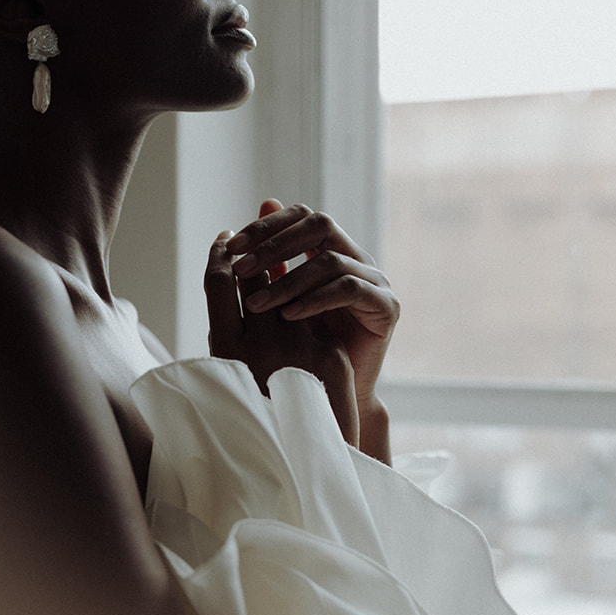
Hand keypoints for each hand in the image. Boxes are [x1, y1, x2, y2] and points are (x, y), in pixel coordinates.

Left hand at [205, 201, 398, 456]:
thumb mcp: (274, 306)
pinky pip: (348, 289)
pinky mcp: (386, 306)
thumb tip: (229, 238)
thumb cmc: (299, 353)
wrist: (333, 398)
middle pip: (319, 224)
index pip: (301, 215)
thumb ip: (261, 273)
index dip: (266, 225)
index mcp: (330, 250)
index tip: (231, 245)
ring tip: (256, 304)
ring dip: (288, 280)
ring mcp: (375, 279)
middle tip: (240, 267)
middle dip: (274, 244)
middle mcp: (356, 257)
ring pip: (329, 261)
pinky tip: (288, 315)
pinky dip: (315, 299)